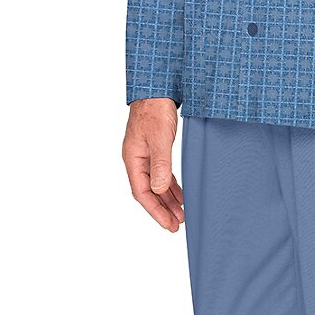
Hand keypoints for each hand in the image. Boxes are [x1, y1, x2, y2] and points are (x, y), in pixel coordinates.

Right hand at [123, 98, 184, 231]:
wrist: (156, 89)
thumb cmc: (155, 110)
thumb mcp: (160, 138)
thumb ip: (160, 164)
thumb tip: (158, 190)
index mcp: (133, 158)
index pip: (141, 192)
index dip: (155, 211)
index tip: (168, 225)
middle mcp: (136, 159)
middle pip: (148, 192)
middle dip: (162, 210)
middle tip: (177, 225)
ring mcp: (144, 155)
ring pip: (155, 184)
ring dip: (167, 200)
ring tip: (181, 214)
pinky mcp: (154, 149)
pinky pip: (160, 174)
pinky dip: (170, 186)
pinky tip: (180, 194)